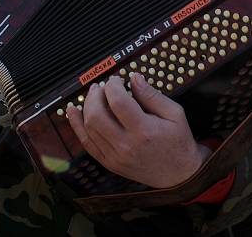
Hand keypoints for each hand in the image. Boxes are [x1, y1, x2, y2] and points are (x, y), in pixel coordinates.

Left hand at [67, 73, 211, 188]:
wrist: (178, 174)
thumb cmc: (178, 141)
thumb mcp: (174, 113)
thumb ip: (152, 95)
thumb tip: (134, 78)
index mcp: (144, 131)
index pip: (118, 101)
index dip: (113, 85)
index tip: (117, 79)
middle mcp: (126, 145)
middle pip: (97, 115)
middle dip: (96, 95)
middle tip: (103, 87)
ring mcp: (115, 156)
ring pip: (89, 127)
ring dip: (87, 106)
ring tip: (94, 95)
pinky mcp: (109, 163)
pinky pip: (86, 143)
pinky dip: (77, 126)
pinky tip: (73, 111)